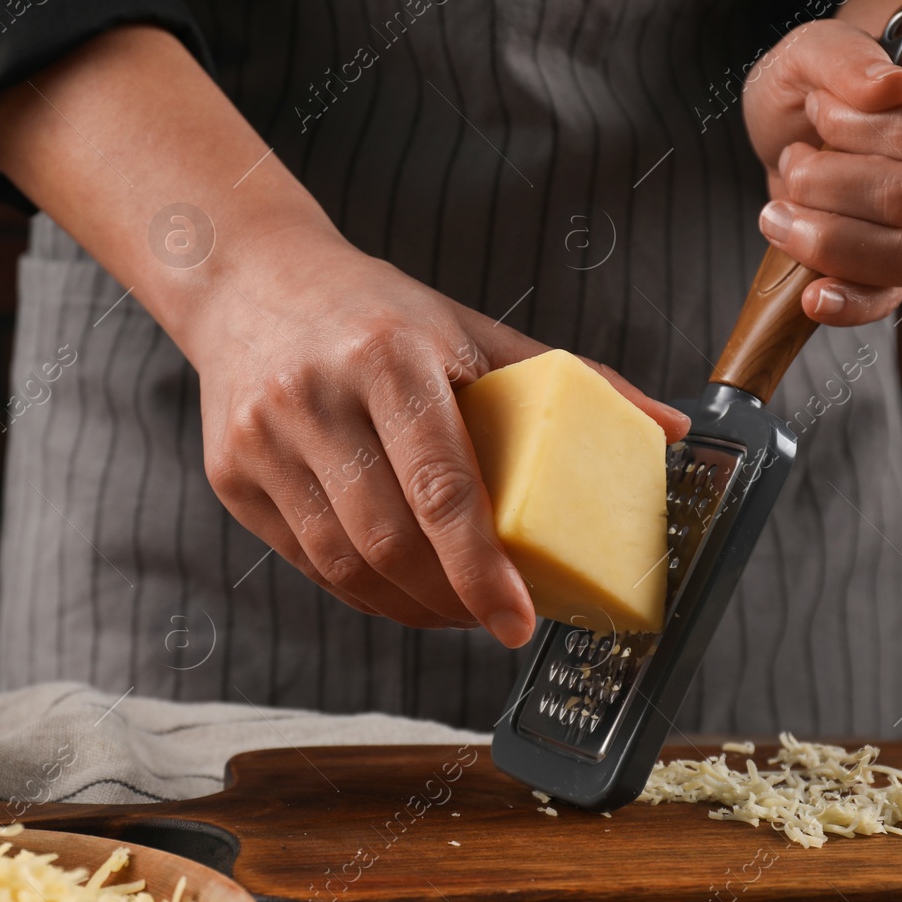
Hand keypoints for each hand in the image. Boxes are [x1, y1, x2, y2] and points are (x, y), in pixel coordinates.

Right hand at [191, 225, 689, 646]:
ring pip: (342, 564)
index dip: (483, 569)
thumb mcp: (470, 327)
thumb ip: (569, 379)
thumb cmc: (377, 311)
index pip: (441, 487)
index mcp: (387, 354)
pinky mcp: (230, 475)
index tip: (519, 622)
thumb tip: (672, 428)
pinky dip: (360, 590)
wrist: (249, 280)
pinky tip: (399, 587)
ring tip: (453, 608)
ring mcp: (262, 439)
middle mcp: (316, 396)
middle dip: (451, 600)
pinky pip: (305, 561)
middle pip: (389, 541)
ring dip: (408, 606)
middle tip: (496, 618)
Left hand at [742, 0, 901, 325]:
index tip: (816, 111)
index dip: (851, 129)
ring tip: (778, 215)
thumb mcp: (813, 48)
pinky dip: (849, 303)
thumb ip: (847, 56)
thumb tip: (892, 87)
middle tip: (791, 163)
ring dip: (827, 241)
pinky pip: (891, 299)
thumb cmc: (818, 85)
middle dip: (827, 186)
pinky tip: (811, 296)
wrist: (800, 127)